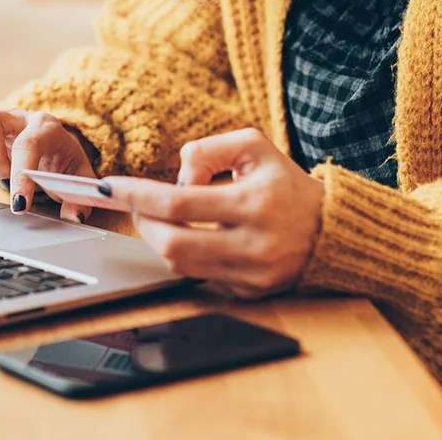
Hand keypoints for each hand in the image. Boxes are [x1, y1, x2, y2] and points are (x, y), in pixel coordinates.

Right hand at [0, 108, 97, 221]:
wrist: (52, 147)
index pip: (28, 143)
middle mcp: (17, 117)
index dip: (21, 174)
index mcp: (46, 126)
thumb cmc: (62, 162)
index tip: (19, 203)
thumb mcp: (79, 179)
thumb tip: (72, 216)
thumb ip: (80, 199)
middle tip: (0, 186)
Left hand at [103, 128, 324, 297]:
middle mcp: (253, 244)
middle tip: (135, 205)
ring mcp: (252, 275)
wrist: (330, 231)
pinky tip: (192, 238)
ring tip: (161, 219)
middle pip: (172, 243)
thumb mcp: (255, 147)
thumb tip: (177, 176)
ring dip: (159, 240)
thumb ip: (210, 149)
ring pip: (180, 265)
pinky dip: (186, 256)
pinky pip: (200, 277)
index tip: (111, 187)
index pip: (179, 203)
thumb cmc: (286, 185)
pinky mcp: (250, 293)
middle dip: (142, 222)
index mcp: (254, 203)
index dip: (138, 195)